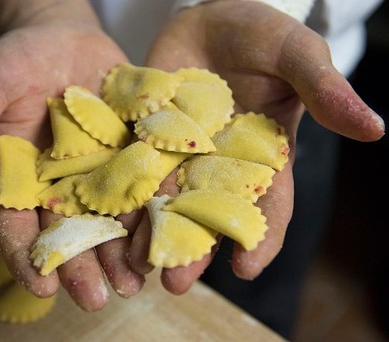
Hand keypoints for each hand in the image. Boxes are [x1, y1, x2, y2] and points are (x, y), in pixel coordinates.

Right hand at [0, 0, 143, 310]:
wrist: (62, 34)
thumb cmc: (16, 60)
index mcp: (20, 180)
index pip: (18, 227)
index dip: (27, 258)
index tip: (42, 286)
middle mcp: (61, 185)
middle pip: (70, 232)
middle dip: (83, 266)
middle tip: (98, 298)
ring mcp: (100, 171)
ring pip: (111, 219)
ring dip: (123, 250)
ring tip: (136, 279)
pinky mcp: (132, 152)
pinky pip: (146, 182)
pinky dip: (156, 206)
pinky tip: (167, 230)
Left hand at [128, 1, 384, 293]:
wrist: (210, 16)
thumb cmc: (261, 34)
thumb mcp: (296, 55)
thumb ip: (324, 90)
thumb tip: (375, 128)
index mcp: (263, 156)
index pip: (268, 206)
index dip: (260, 239)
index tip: (246, 269)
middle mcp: (220, 164)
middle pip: (208, 214)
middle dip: (194, 249)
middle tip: (176, 284)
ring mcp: (180, 153)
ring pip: (167, 200)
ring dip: (151, 233)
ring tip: (135, 264)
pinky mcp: (147, 136)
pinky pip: (134, 168)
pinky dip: (123, 192)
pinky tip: (108, 218)